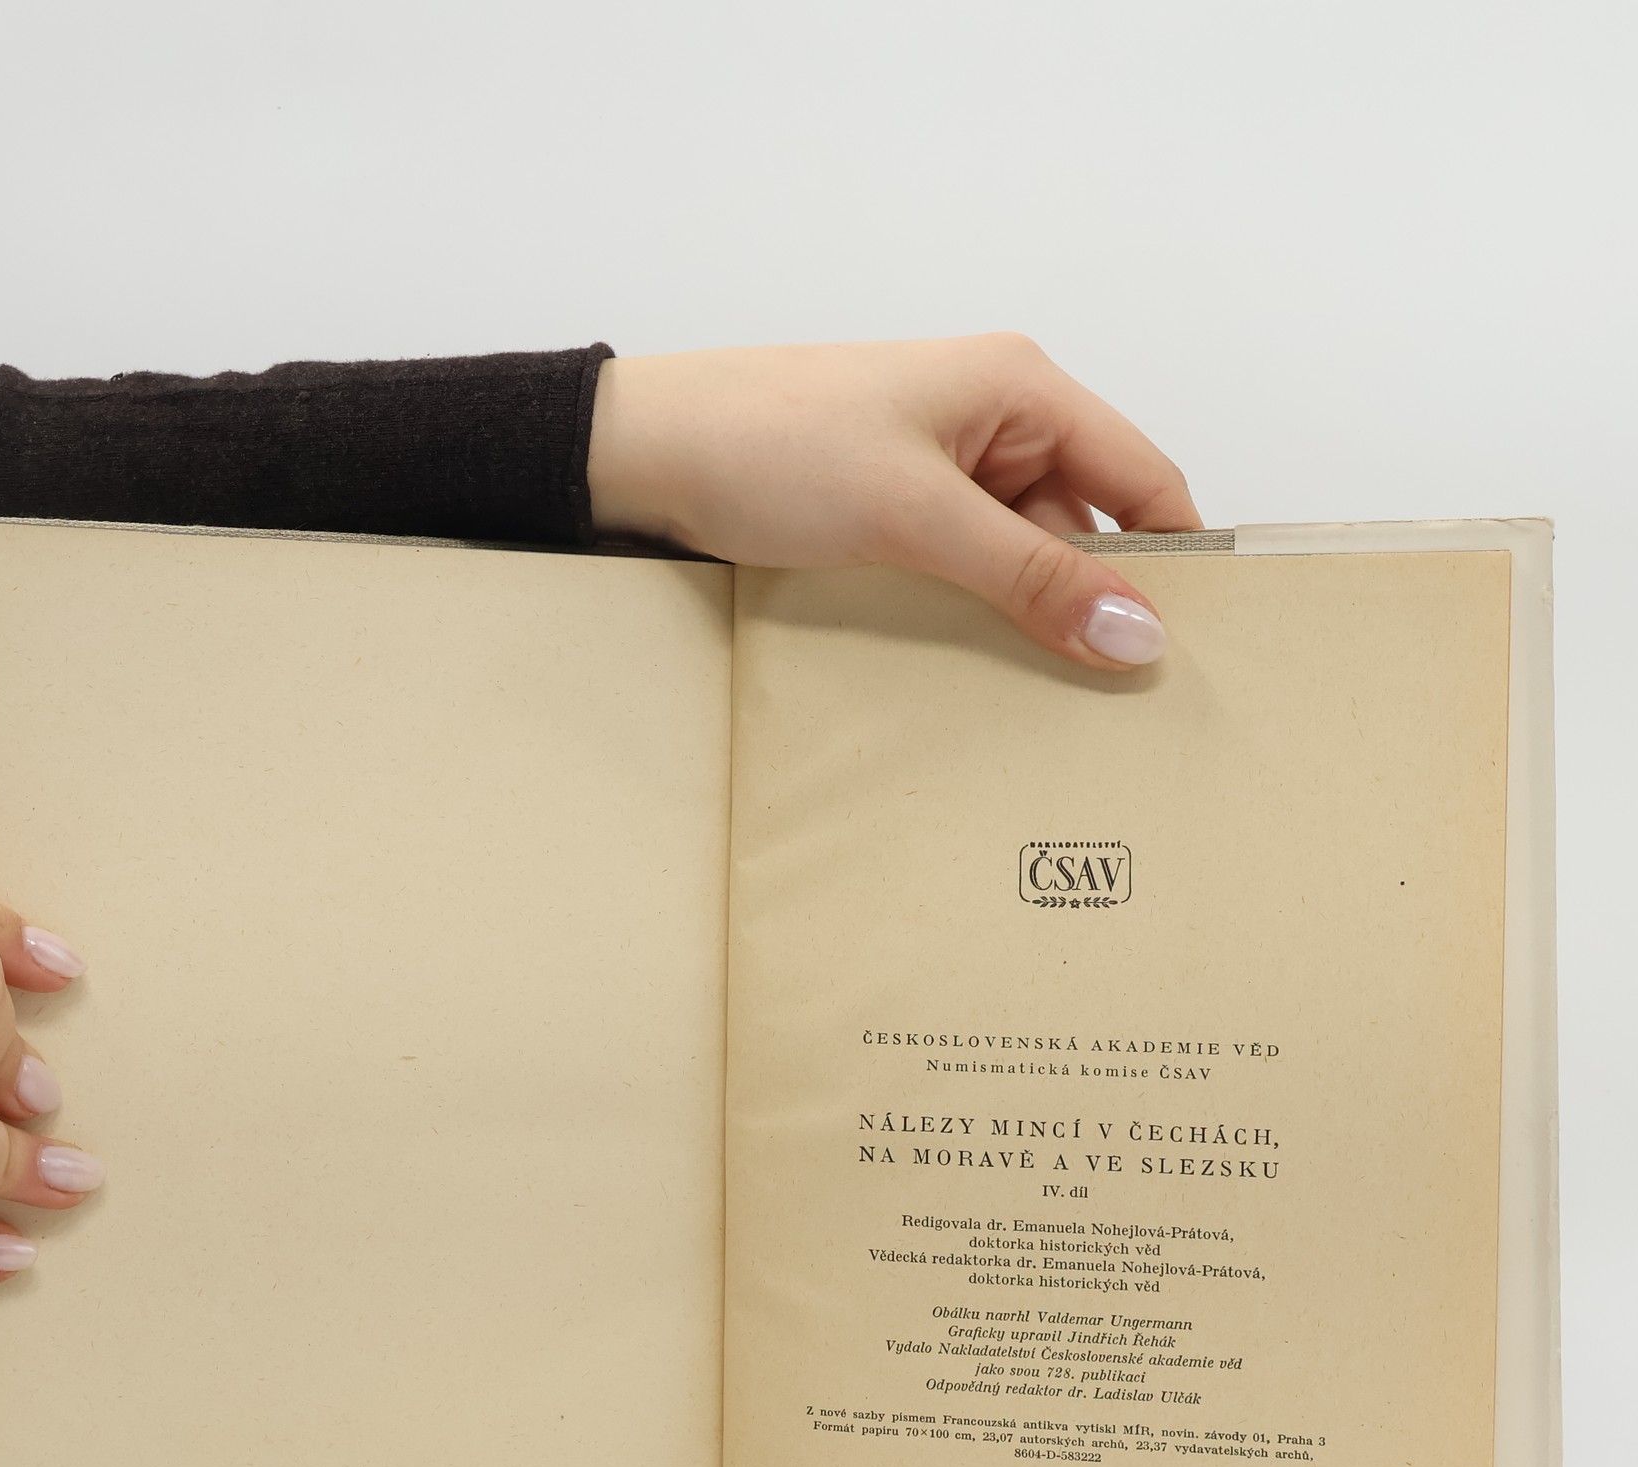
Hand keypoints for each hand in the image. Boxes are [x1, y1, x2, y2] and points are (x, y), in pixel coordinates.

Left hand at [587, 333, 1201, 670]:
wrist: (642, 453)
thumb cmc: (770, 446)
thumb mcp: (914, 515)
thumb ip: (1028, 576)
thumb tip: (1138, 634)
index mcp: (1020, 389)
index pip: (1141, 478)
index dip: (1176, 559)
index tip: (1195, 649)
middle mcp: (993, 422)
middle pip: (1085, 526)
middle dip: (1097, 604)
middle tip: (1121, 704)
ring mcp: (940, 471)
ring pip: (1021, 556)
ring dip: (1030, 618)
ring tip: (1053, 706)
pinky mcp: (893, 512)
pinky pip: (964, 569)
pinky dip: (975, 614)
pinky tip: (979, 674)